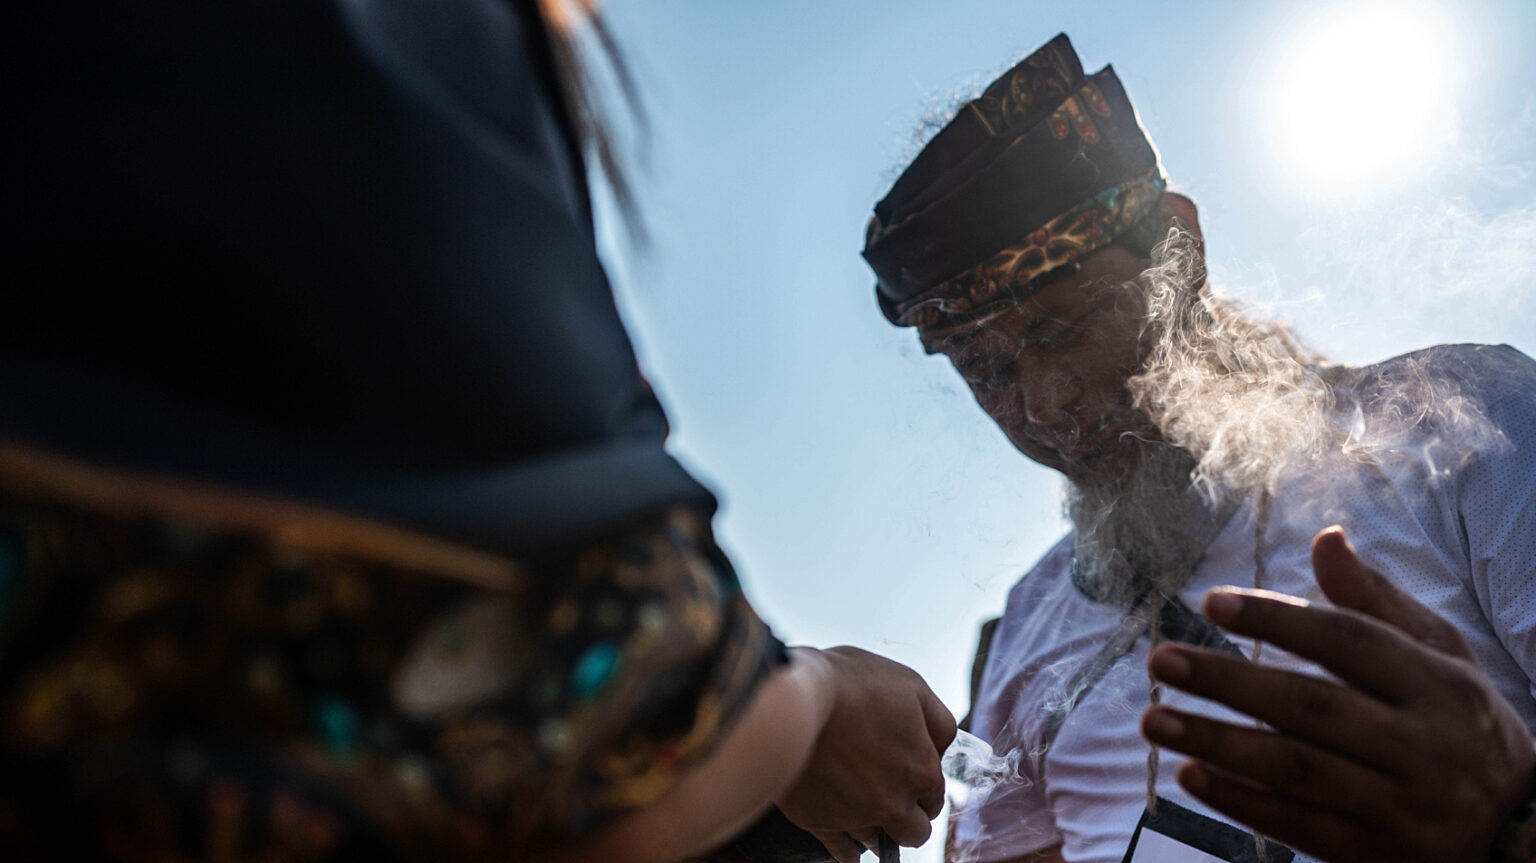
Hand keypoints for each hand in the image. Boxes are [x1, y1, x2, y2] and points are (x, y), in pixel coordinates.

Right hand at [775, 646, 956, 862]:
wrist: (795, 698)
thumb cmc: (852, 683)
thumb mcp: (913, 686)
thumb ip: (939, 723)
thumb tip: (942, 749)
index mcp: (922, 771)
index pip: (934, 799)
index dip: (921, 787)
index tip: (905, 775)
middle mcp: (894, 803)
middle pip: (914, 832)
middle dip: (906, 817)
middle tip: (888, 796)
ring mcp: (856, 817)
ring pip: (877, 842)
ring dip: (876, 830)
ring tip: (862, 810)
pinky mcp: (820, 823)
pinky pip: (842, 853)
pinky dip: (847, 851)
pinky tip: (847, 846)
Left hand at [1140, 526, 1534, 862]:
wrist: (1519, 830)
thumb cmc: (1459, 720)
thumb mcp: (1439, 654)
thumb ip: (1375, 600)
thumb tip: (1324, 536)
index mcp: (1435, 684)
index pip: (1349, 642)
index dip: (1278, 619)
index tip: (1210, 601)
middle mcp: (1420, 744)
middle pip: (1312, 707)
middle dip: (1229, 681)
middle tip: (1160, 659)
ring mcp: (1399, 804)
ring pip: (1298, 769)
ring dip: (1218, 742)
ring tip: (1155, 718)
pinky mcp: (1375, 853)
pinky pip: (1299, 826)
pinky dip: (1241, 802)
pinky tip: (1190, 774)